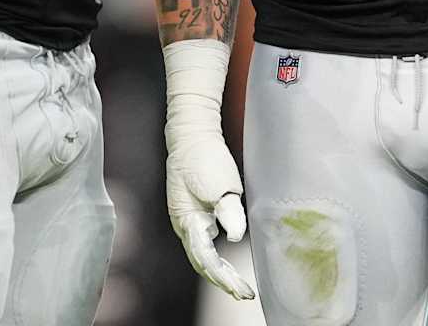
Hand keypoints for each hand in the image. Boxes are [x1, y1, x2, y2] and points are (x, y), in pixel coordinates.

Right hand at [162, 39, 254, 299]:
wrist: (190, 133)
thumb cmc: (204, 157)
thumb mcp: (221, 185)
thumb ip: (228, 213)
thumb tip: (236, 237)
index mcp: (188, 221)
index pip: (206, 261)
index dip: (225, 279)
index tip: (243, 291)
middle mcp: (184, 225)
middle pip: (201, 263)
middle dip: (222, 281)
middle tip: (244, 293)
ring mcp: (186, 218)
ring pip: (201, 255)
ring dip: (218, 272)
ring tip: (236, 286)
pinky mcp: (192, 211)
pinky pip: (202, 243)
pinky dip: (214, 257)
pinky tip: (225, 261)